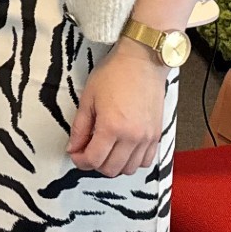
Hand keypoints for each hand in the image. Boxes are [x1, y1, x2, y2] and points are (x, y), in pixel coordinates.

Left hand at [67, 40, 169, 176]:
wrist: (142, 62)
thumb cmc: (113, 75)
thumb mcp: (88, 98)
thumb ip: (80, 127)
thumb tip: (73, 148)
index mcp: (112, 127)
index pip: (94, 160)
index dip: (80, 161)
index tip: (75, 154)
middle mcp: (132, 137)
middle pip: (112, 169)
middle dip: (95, 164)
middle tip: (86, 151)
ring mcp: (148, 138)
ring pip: (129, 169)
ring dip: (114, 164)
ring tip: (104, 149)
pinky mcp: (157, 135)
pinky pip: (145, 161)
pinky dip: (132, 161)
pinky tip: (122, 148)